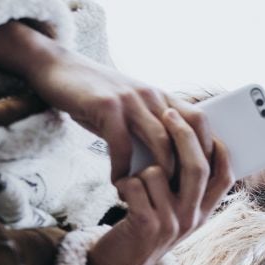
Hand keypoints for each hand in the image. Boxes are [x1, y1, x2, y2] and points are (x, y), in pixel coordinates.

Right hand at [0, 21, 211, 179]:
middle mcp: (152, 95)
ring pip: (160, 140)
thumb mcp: (131, 108)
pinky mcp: (107, 106)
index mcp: (162, 97)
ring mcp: (131, 99)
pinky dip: (122, 168)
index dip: (208, 149)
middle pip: (186, 134)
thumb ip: (150, 129)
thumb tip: (169, 166)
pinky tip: (118, 182)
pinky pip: (122, 144)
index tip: (206, 178)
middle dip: (190, 168)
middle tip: (184, 196)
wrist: (57, 68)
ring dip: (159, 172)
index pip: (199, 122)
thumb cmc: (96, 96)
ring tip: (153, 194)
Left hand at [86, 110, 234, 264]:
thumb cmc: (145, 226)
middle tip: (168, 113)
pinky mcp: (146, 226)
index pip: (225, 176)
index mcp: (204, 212)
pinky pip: (135, 185)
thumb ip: (185, 185)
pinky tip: (121, 193)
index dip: (219, 148)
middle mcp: (193, 218)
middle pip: (197, 167)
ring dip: (141, 170)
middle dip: (182, 135)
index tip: (208, 125)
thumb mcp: (174, 210)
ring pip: (159, 172)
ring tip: (134, 183)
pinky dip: (123, 183)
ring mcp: (172, 224)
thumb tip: (190, 140)